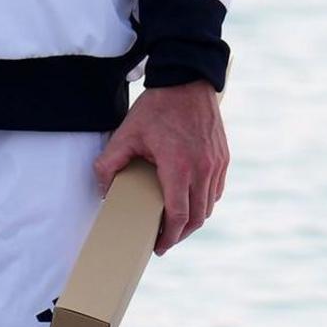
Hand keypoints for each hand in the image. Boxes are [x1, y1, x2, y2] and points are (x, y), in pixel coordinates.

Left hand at [94, 83, 227, 253]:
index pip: (178, 216)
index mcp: (179, 168)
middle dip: (180, 234)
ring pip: (209, 205)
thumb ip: (110, 163)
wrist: (187, 79)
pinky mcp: (223, 157)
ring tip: (176, 223)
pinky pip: (216, 189)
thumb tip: (103, 190)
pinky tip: (190, 200)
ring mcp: (216, 164)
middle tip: (165, 239)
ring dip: (194, 219)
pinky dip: (204, 201)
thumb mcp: (126, 133)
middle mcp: (203, 170)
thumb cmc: (157, 107)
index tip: (158, 246)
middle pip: (197, 217)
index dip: (169, 237)